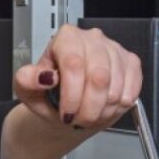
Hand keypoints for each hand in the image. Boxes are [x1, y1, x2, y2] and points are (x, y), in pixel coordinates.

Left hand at [13, 23, 141, 132]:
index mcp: (66, 38)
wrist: (67, 102)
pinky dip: (118, 106)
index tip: (66, 113)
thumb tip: (43, 77)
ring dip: (103, 110)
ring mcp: (114, 49)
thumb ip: (27, 81)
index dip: (72, 95)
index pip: (73, 64)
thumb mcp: (28, 89)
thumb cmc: (48, 93)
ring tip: (89, 115)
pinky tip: (104, 108)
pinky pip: (131, 89)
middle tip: (78, 120)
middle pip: (98, 77)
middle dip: (89, 107)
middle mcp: (92, 39)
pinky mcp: (131, 63)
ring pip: (116, 86)